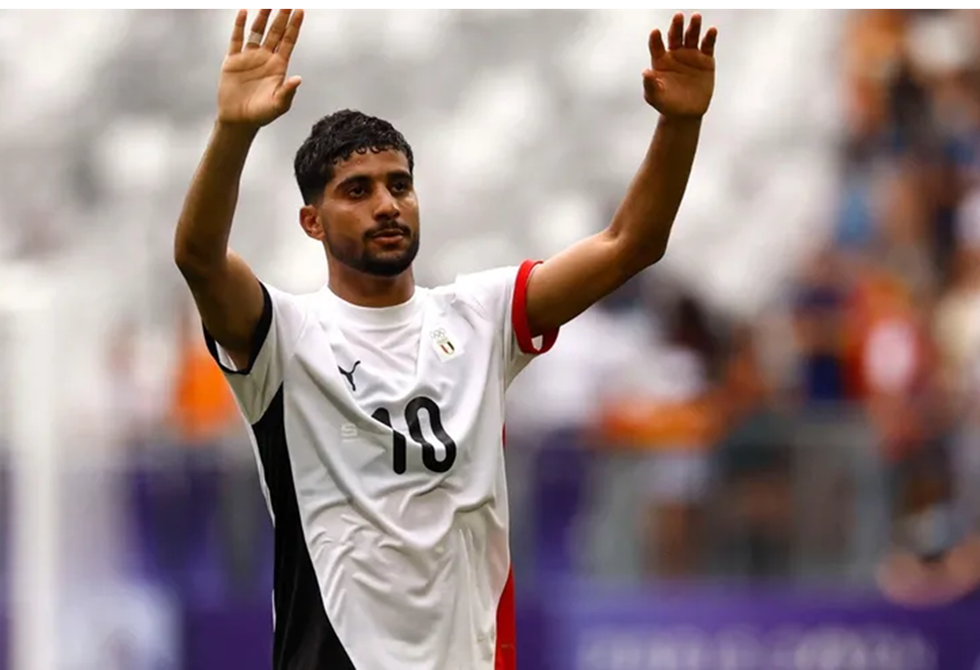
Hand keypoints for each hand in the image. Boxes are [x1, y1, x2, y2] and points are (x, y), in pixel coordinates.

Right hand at [217, 9, 304, 127]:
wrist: (238, 120)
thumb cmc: (262, 115)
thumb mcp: (278, 105)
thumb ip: (288, 92)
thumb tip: (298, 79)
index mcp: (279, 66)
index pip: (288, 41)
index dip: (294, 26)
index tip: (300, 10)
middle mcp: (265, 58)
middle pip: (275, 32)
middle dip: (281, 16)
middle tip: (287, 1)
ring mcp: (249, 57)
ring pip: (257, 31)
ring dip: (262, 17)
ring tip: (267, 2)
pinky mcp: (233, 60)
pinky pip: (236, 39)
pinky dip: (239, 26)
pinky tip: (243, 13)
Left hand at [643, 13, 716, 119]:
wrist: (685, 113)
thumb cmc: (666, 104)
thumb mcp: (655, 97)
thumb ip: (650, 84)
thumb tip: (645, 72)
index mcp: (660, 60)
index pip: (656, 46)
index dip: (655, 39)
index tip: (655, 32)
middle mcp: (675, 54)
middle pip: (675, 36)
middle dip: (676, 26)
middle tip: (678, 16)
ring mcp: (690, 55)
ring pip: (692, 37)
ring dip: (693, 27)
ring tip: (696, 17)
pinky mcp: (705, 60)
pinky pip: (707, 46)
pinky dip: (710, 37)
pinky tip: (711, 30)